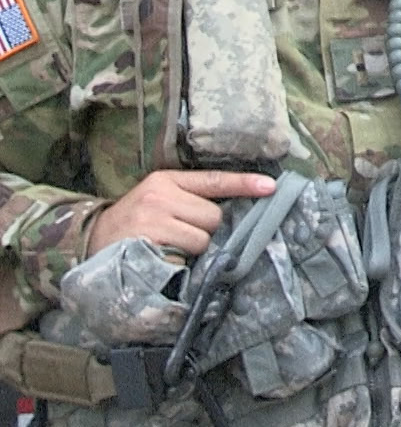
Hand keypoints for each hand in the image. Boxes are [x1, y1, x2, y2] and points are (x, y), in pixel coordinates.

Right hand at [86, 169, 276, 258]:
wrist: (90, 242)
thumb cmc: (135, 220)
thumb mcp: (159, 199)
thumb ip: (191, 198)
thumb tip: (233, 211)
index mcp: (166, 179)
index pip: (214, 180)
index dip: (244, 183)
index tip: (271, 187)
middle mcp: (159, 195)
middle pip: (213, 216)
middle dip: (205, 228)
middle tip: (180, 232)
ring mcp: (152, 219)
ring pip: (203, 237)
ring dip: (193, 246)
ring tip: (170, 245)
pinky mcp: (147, 244)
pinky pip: (186, 254)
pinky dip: (181, 259)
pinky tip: (164, 255)